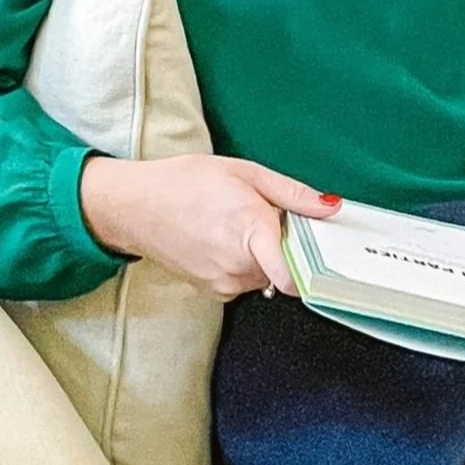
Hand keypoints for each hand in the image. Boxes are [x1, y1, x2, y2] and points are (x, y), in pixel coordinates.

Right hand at [78, 153, 339, 298]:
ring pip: (266, 276)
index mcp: (251, 231)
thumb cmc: (184, 183)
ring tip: (238, 226)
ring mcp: (224, 283)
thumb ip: (292, 194)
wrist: (133, 206)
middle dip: (286, 247)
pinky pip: (245, 281)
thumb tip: (331, 207)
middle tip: (269, 219)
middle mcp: (239, 265)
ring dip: (263, 255)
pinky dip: (244, 264)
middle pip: (287, 268)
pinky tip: (223, 240)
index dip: (314, 269)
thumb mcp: (245, 172)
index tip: (323, 257)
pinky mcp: (213, 292)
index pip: (294, 276)